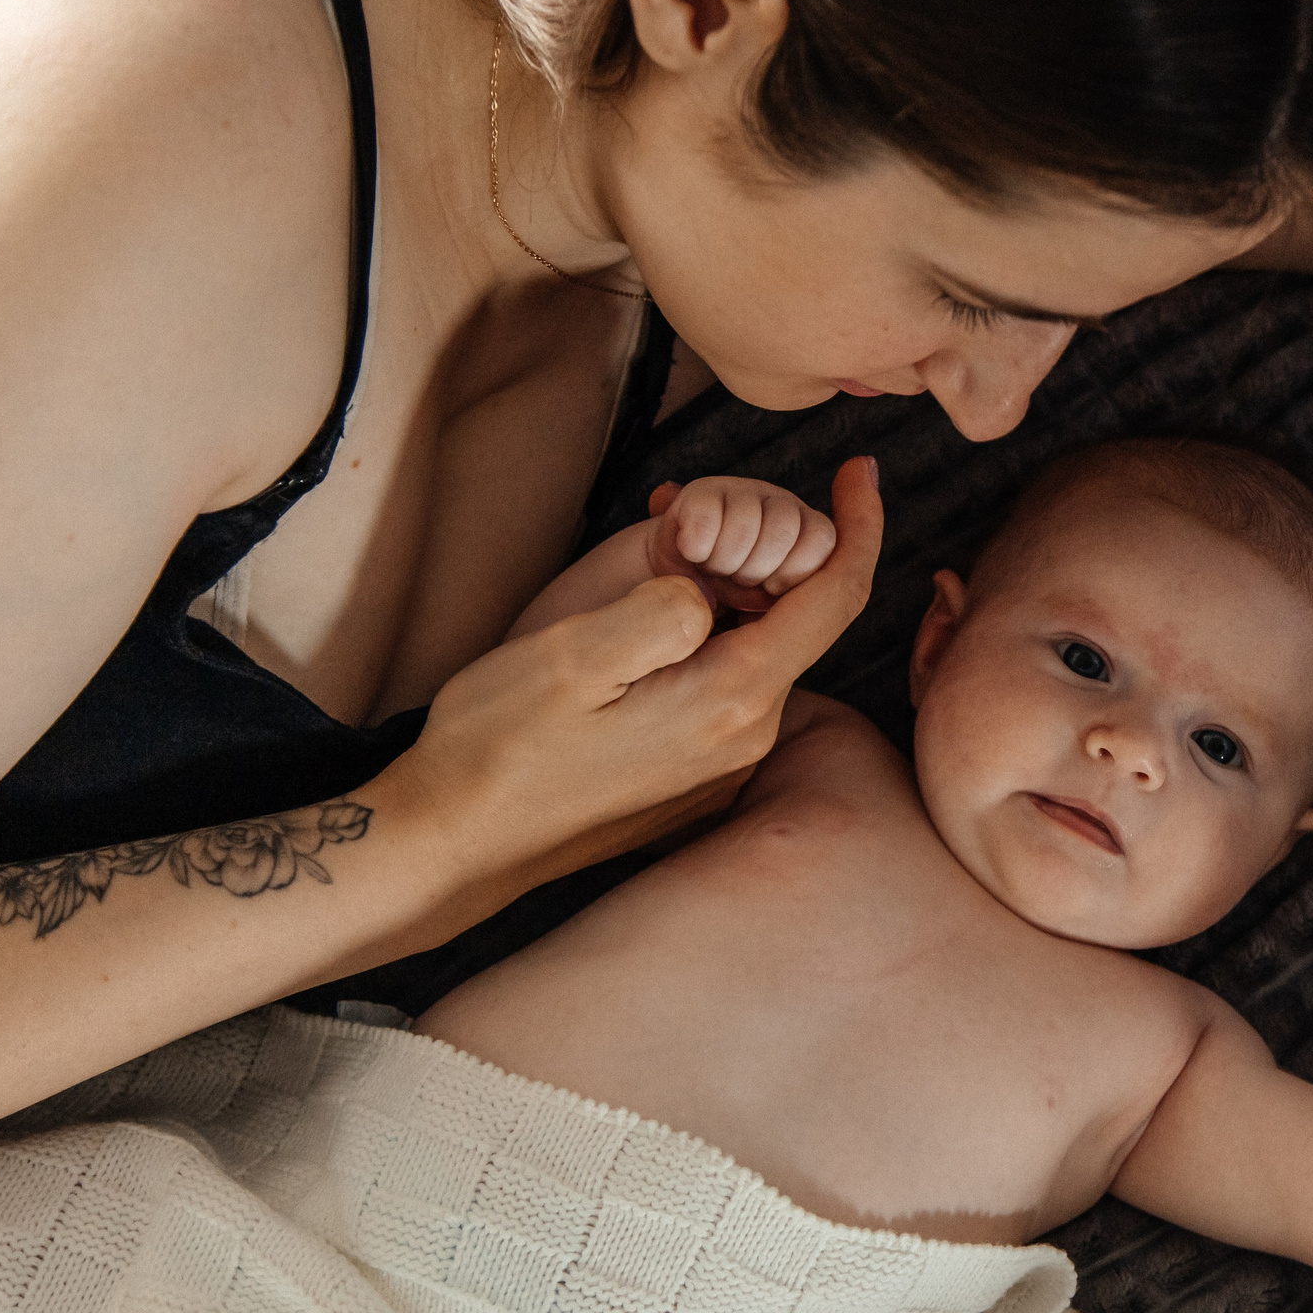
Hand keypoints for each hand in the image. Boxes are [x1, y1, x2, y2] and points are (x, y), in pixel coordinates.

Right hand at [381, 459, 881, 895]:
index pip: (835, 596)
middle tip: (684, 507)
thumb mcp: (575, 653)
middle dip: (761, 553)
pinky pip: (724, 685)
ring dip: (726, 595)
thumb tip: (710, 586)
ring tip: (654, 553)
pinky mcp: (695, 775)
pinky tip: (639, 623)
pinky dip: (705, 637)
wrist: (453, 843)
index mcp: (734, 698)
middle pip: (796, 619)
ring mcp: (724, 764)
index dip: (858, 523)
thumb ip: (664, 606)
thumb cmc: (502, 746)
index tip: (858, 469)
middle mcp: (748, 737)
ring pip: (756, 649)